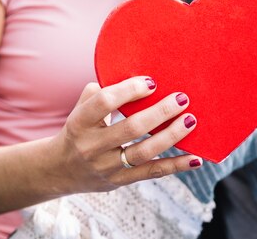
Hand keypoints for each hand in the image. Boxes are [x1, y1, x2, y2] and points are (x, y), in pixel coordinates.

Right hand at [56, 76, 200, 194]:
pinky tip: (196, 159)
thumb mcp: (80, 109)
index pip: (105, 102)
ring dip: (171, 136)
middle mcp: (92, 146)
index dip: (130, 90)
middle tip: (182, 99)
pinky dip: (176, 166)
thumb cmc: (79, 129)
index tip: (152, 82)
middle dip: (159, 112)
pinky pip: (152, 172)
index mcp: (81, 122)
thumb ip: (101, 91)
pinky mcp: (120, 181)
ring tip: (190, 121)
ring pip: (144, 152)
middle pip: (131, 128)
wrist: (61, 170)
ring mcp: (107, 166)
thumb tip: (133, 76)